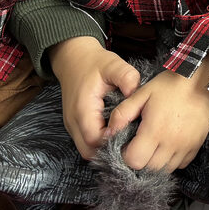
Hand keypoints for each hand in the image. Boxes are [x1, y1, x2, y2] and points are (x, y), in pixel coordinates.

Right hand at [49, 36, 139, 159]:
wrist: (74, 59)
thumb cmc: (94, 63)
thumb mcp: (113, 64)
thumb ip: (127, 77)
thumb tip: (136, 94)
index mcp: (82, 109)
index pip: (95, 139)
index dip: (113, 140)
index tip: (131, 133)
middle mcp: (73, 122)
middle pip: (89, 151)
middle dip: (110, 150)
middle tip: (130, 139)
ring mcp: (72, 126)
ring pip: (86, 150)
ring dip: (104, 148)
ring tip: (125, 137)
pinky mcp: (75, 125)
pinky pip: (86, 143)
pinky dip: (99, 143)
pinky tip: (116, 133)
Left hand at [103, 59, 208, 172]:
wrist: (203, 79)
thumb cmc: (170, 84)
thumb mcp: (142, 93)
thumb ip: (122, 113)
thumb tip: (108, 133)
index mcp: (155, 130)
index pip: (134, 161)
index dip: (126, 155)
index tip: (128, 144)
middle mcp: (171, 143)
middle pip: (149, 169)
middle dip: (141, 160)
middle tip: (140, 145)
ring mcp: (186, 146)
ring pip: (165, 170)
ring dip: (156, 162)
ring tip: (154, 145)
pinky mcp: (197, 146)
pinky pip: (180, 164)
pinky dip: (172, 159)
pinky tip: (168, 145)